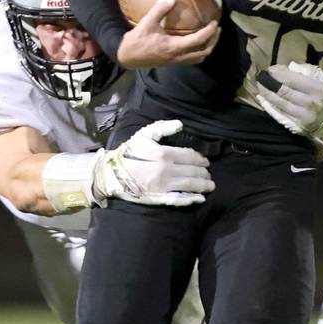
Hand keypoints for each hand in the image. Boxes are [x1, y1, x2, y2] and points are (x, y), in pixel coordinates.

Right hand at [93, 119, 214, 205]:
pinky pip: (180, 199)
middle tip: (208, 173)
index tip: (205, 161)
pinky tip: (201, 198)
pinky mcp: (160, 198)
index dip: (200, 158)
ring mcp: (164, 185)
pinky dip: (192, 198)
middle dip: (204, 172)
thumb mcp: (144, 136)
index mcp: (163, 154)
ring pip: (190, 185)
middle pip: (193, 171)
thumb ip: (162, 128)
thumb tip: (180, 124)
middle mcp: (166, 170)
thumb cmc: (129, 153)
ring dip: (204, 185)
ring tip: (210, 185)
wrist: (112, 174)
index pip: (190, 156)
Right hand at [116, 0, 219, 68]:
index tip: (215, 22)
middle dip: (213, 41)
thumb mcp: (146, 23)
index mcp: (173, 47)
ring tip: (211, 36)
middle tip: (217, 29)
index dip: (209, 32)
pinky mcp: (173, 62)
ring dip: (208, 47)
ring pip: (199, 58)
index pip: (198, 41)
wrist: (128, 57)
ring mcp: (176, 61)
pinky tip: (197, 42)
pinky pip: (192, 59)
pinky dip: (199, 51)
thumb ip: (159, 10)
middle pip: (204, 52)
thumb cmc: (136, 41)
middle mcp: (178, 56)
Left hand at [253, 62, 322, 152]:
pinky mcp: (297, 125)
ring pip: (279, 103)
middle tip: (261, 77)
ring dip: (266, 93)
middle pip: (283, 91)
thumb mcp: (319, 81)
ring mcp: (303, 116)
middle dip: (269, 83)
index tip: (269, 70)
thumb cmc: (321, 97)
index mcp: (317, 88)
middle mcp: (311, 102)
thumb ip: (303, 71)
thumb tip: (283, 68)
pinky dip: (269, 105)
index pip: (292, 79)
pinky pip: (279, 114)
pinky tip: (263, 98)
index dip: (277, 74)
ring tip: (260, 85)